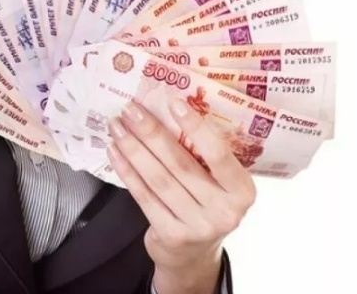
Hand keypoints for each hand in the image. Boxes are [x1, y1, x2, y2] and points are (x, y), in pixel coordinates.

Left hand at [106, 99, 255, 292]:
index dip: (196, 127)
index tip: (173, 102)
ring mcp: (198, 226)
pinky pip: (144, 196)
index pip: (219, 155)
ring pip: (158, 178)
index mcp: (242, 191)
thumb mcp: (216, 183)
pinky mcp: (172, 235)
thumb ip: (202, 155)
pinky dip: (126, 171)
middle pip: (180, 163)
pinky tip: (113, 151)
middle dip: (151, 132)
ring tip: (116, 126)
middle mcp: (225, 211)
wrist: (193, 254)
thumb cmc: (204, 203)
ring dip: (133, 148)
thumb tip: (167, 106)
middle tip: (130, 109)